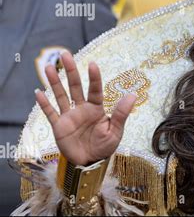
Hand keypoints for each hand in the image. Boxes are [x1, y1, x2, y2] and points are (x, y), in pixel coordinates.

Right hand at [35, 51, 135, 165]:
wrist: (90, 163)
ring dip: (54, 82)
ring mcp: (69, 116)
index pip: (95, 90)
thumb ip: (121, 114)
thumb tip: (132, 95)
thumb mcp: (116, 132)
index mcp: (96, 109)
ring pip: (60, 96)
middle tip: (65, 54)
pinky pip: (50, 113)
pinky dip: (44, 104)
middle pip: (75, 86)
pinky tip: (38, 93)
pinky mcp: (59, 126)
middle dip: (70, 71)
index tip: (92, 65)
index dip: (94, 78)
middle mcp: (82, 109)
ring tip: (49, 67)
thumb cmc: (105, 147)